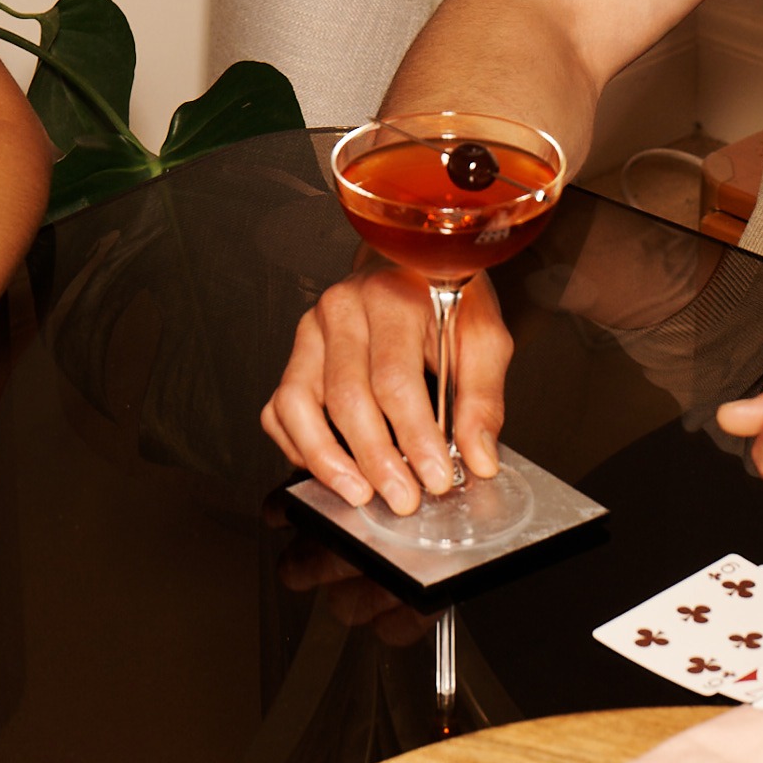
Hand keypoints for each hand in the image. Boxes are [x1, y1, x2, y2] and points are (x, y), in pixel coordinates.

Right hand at [260, 265, 509, 515]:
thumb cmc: (445, 299)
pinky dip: (297, 445)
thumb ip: (482, 398)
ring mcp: (310, 330)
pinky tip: (331, 469)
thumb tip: (479, 459)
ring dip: (326, 459)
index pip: (395, 379)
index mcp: (392, 297)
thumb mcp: (483, 337)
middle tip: (402, 498)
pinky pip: (279, 408)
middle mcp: (342, 309)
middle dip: (375, 458)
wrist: (408, 264)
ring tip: (359, 494)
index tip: (436, 478)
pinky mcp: (295, 353)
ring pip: (297, 403)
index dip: (415, 437)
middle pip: (346, 396)